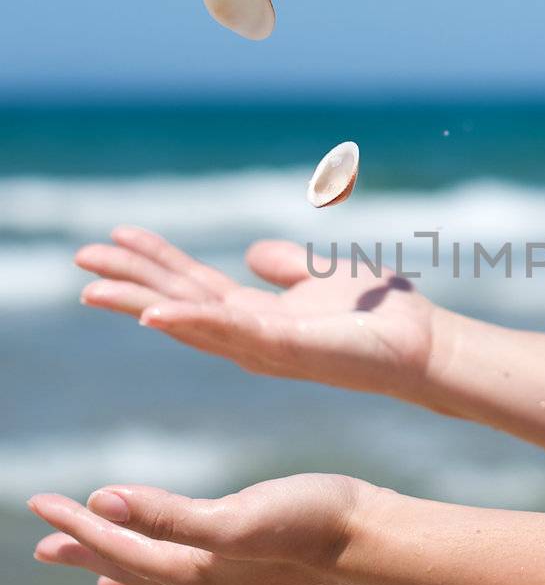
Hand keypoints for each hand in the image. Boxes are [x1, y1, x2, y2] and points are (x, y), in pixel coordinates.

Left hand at [28, 473, 386, 584]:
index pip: (119, 547)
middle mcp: (203, 583)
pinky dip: (158, 562)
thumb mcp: (237, 517)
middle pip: (128, 566)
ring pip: (156, 569)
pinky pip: (186, 566)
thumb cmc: (310, 522)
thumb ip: (169, 515)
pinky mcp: (252, 563)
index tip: (37, 502)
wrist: (373, 538)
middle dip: (86, 551)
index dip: (77, 526)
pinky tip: (166, 562)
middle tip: (41, 542)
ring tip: (87, 563)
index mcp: (194, 570)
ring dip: (117, 560)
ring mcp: (229, 578)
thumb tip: (104, 502)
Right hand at [75, 226, 444, 399]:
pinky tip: (155, 314)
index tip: (116, 235)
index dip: (154, 263)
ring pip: (190, 321)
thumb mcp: (320, 277)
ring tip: (94, 285)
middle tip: (81, 256)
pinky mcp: (287, 349)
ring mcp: (265, 347)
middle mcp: (251, 338)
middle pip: (176, 304)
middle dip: (129, 281)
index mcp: (257, 318)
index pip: (192, 288)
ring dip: (141, 302)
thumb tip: (252, 253)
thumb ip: (284, 267)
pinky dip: (191, 323)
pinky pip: (232, 332)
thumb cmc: (380, 317)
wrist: (423, 344)